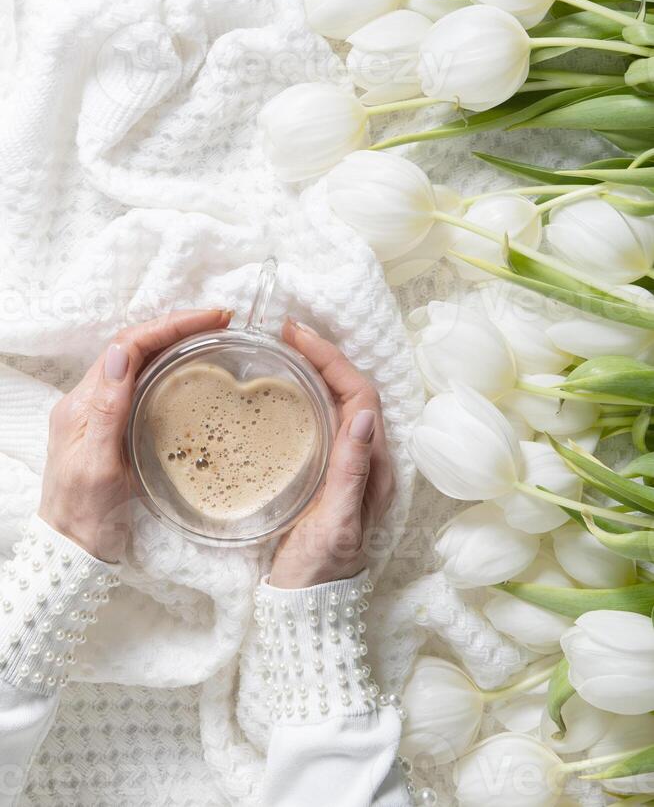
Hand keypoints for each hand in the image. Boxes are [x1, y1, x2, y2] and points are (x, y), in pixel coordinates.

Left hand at [39, 309, 231, 561]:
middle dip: (177, 326)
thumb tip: (120, 353)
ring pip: (139, 360)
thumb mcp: (97, 466)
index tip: (210, 320)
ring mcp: (101, 411)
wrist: (73, 550)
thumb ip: (108, 410)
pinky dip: (170, 366)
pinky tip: (193, 368)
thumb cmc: (86, 516)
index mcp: (83, 403)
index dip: (169, 325)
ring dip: (175, 341)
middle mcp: (90, 400)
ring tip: (213, 335)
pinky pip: (142, 382)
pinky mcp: (114, 425)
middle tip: (221, 321)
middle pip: (135, 346)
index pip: (128, 346)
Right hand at [269, 319, 394, 588]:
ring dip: (316, 372)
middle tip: (287, 334)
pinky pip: (323, 422)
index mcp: (375, 468)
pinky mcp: (328, 473)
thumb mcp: (336, 524)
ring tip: (284, 351)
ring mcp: (348, 466)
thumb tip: (366, 415)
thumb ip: (351, 473)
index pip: (361, 396)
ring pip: (338, 404)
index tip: (298, 336)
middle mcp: (367, 461)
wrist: (306, 605)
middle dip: (324, 356)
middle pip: (352, 392)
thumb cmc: (319, 570)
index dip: (333, 360)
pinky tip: (284, 392)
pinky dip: (307, 396)